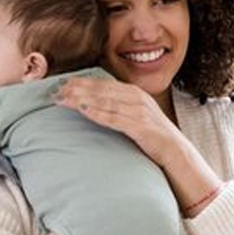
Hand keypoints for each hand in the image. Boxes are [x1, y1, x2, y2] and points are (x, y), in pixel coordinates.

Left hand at [53, 77, 179, 164]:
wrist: (177, 152)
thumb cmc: (153, 136)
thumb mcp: (136, 116)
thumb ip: (118, 108)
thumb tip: (94, 106)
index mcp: (134, 93)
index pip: (103, 84)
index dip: (82, 82)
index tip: (63, 83)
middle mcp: (136, 98)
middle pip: (101, 90)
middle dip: (77, 89)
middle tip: (56, 90)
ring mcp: (139, 111)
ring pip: (105, 101)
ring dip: (82, 99)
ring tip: (63, 98)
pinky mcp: (141, 126)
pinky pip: (115, 118)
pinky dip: (98, 113)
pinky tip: (83, 111)